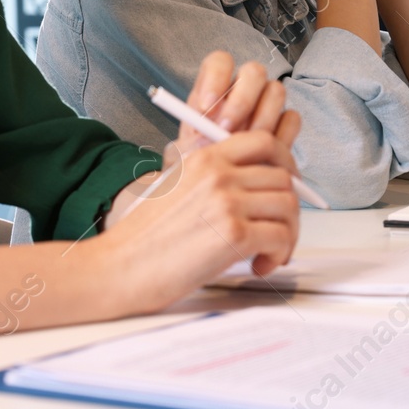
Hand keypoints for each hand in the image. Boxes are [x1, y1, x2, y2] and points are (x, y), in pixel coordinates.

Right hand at [102, 52, 301, 312]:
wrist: (119, 267)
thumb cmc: (144, 238)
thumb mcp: (177, 188)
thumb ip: (214, 180)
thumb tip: (258, 188)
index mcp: (204, 158)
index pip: (265, 141)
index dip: (286, 164)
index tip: (287, 185)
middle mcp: (219, 174)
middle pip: (284, 178)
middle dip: (289, 209)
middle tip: (278, 232)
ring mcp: (227, 201)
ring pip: (288, 206)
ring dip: (287, 234)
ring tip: (269, 253)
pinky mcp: (234, 234)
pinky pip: (281, 236)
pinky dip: (279, 254)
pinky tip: (260, 265)